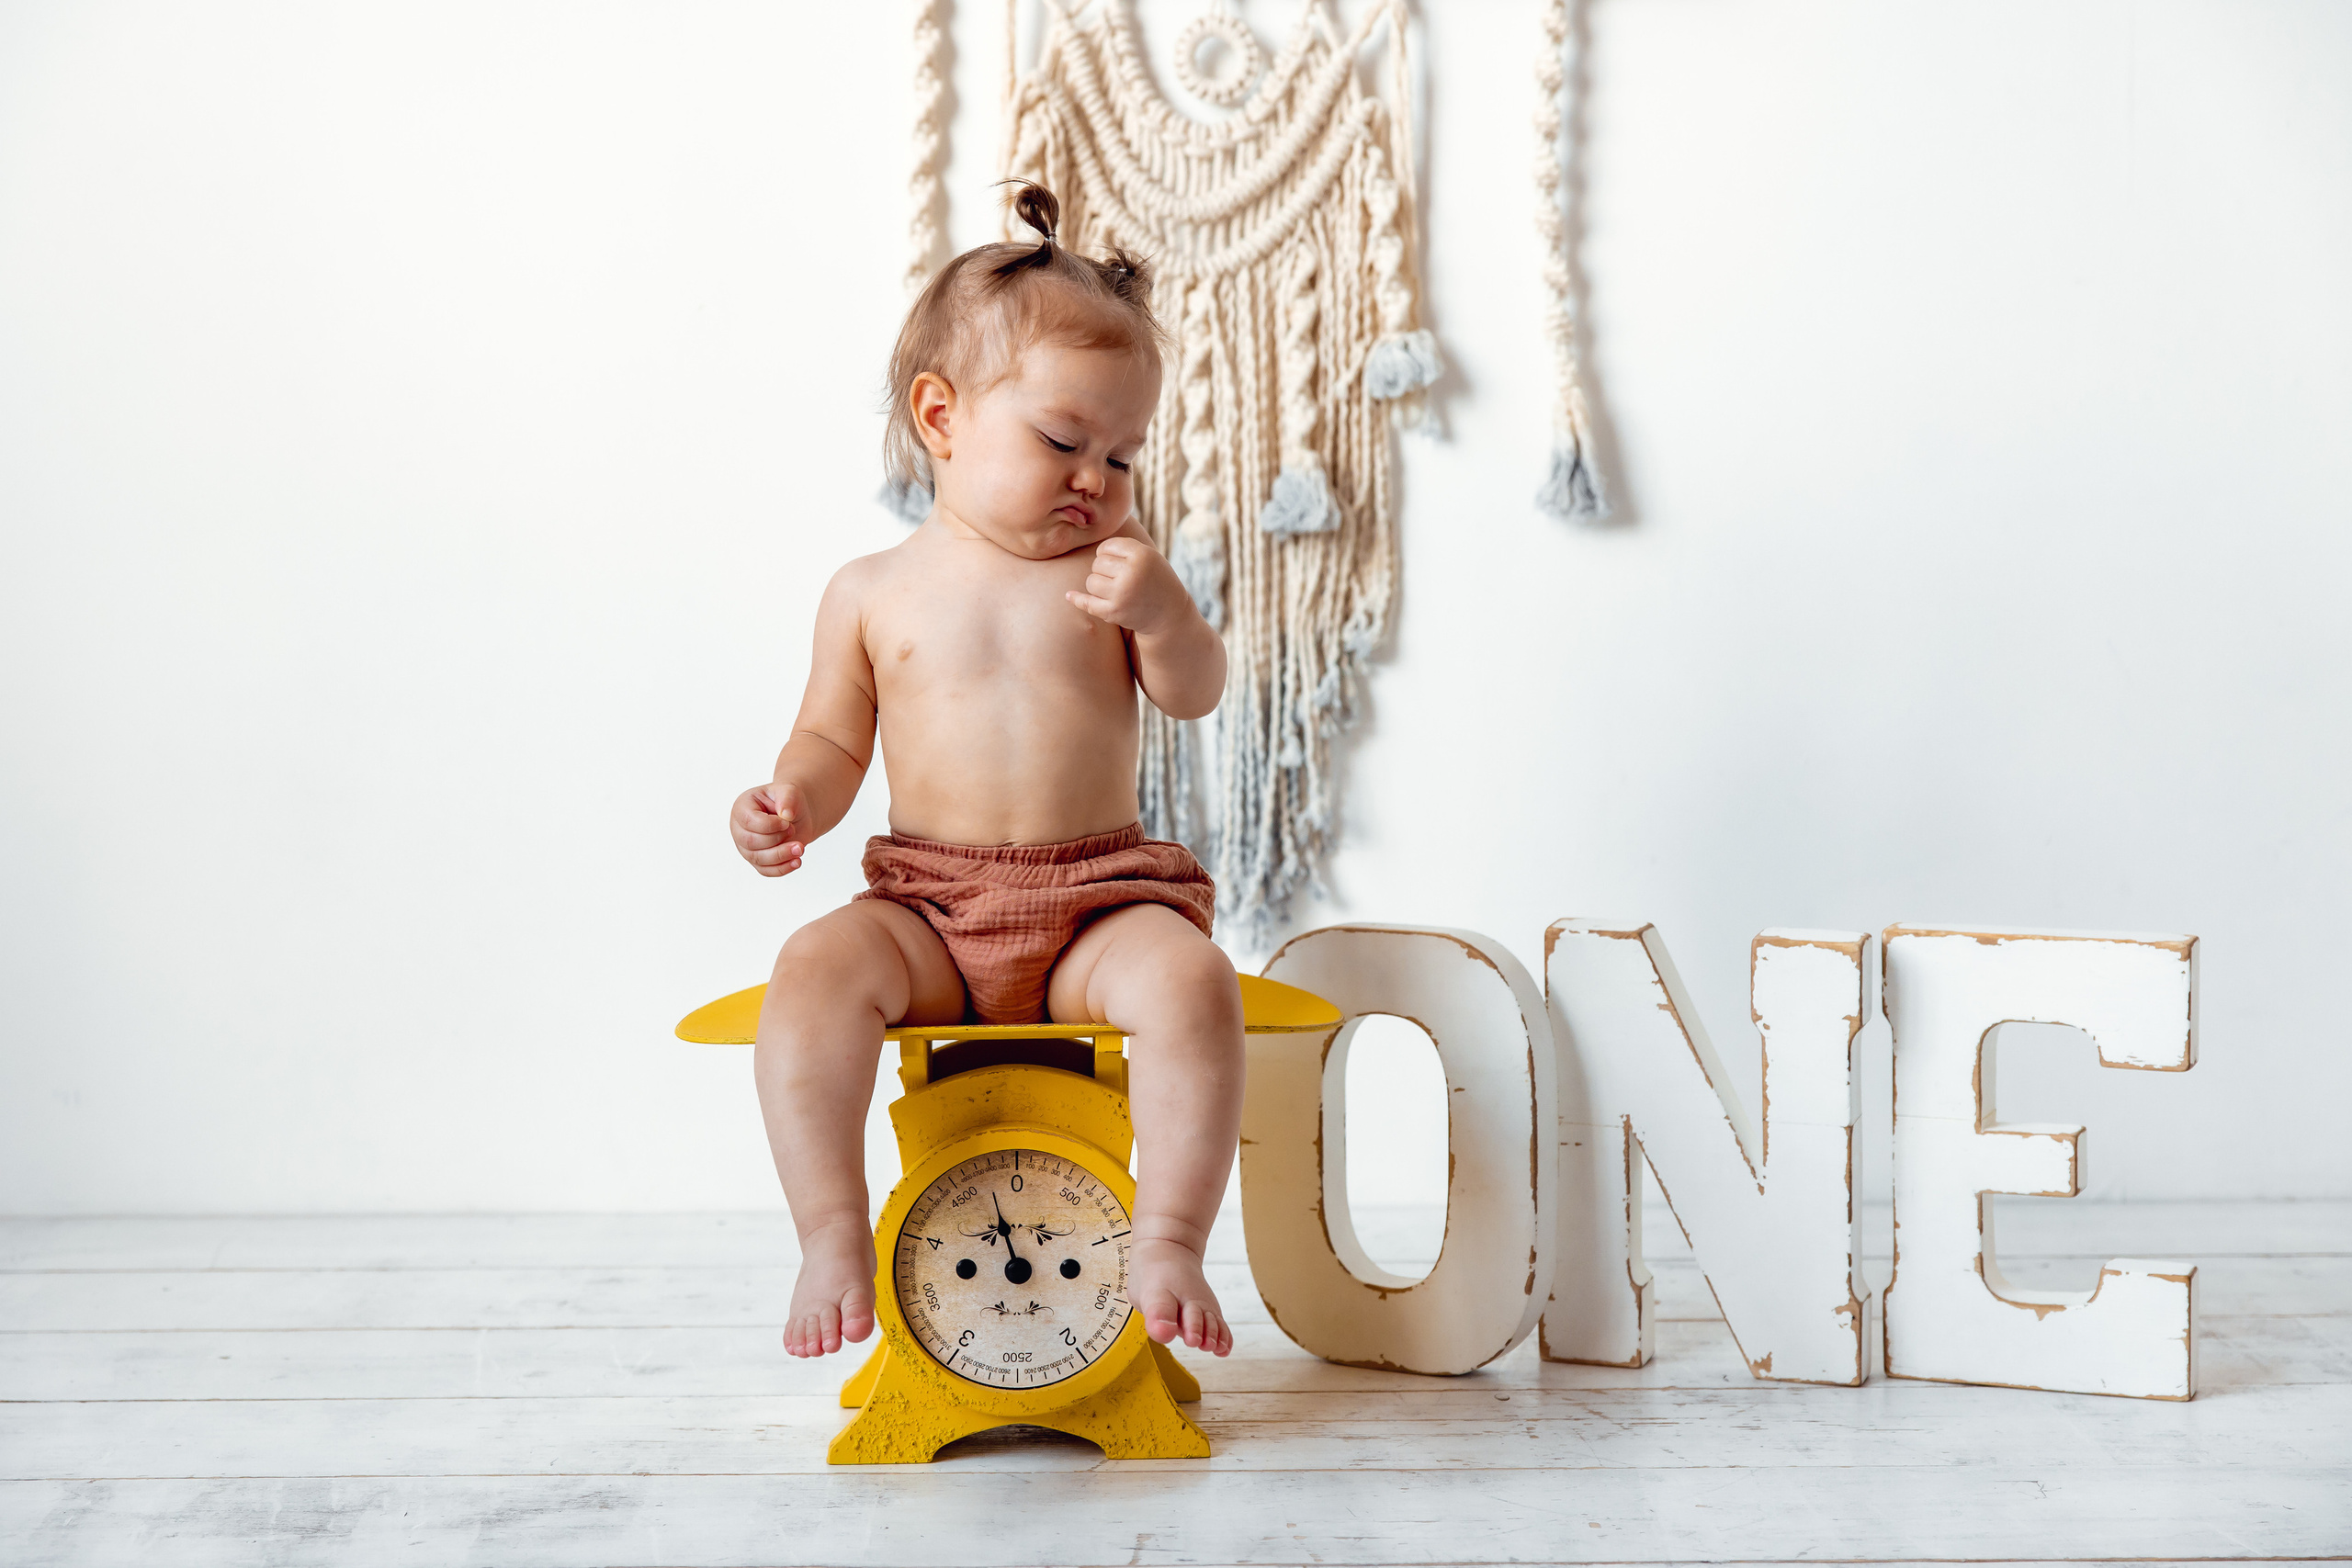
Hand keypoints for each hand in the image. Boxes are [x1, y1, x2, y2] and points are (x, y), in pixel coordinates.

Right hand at [731, 782, 808, 876]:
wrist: (796, 815)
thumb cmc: (787, 801)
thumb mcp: (789, 791)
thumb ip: (787, 798)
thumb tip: (786, 815)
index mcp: (742, 808)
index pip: (749, 821)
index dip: (770, 825)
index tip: (786, 822)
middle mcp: (739, 829)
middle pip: (751, 842)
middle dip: (776, 840)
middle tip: (793, 830)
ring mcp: (746, 847)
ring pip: (759, 859)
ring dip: (781, 855)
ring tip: (800, 848)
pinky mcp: (757, 861)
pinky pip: (766, 870)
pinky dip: (782, 868)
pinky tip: (796, 861)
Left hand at [1066, 537, 1190, 635]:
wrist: (1169, 613)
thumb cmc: (1154, 578)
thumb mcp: (1147, 555)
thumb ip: (1122, 546)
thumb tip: (1086, 534)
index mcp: (1141, 554)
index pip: (1107, 546)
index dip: (1109, 553)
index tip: (1120, 562)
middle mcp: (1131, 573)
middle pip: (1097, 563)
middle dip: (1104, 570)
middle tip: (1120, 578)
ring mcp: (1121, 594)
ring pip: (1091, 581)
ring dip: (1099, 585)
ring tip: (1115, 589)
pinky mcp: (1114, 612)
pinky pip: (1087, 602)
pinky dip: (1077, 599)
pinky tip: (1069, 595)